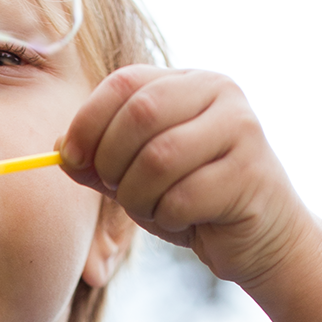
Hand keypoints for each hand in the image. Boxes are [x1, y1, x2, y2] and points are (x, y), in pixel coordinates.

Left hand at [59, 67, 314, 289]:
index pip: (125, 82)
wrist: (261, 240)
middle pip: (140, 114)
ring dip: (139, 197)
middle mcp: (219, 92)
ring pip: (159, 158)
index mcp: (188, 81)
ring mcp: (240, 129)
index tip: (71, 158)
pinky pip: (183, 197)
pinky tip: (185, 221)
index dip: (88, 121)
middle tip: (117, 190)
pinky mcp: (250, 173)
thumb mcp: (139, 177)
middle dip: (113, 162)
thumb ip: (101, 160)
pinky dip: (168, 218)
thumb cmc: (196, 203)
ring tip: (153, 209)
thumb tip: (60, 149)